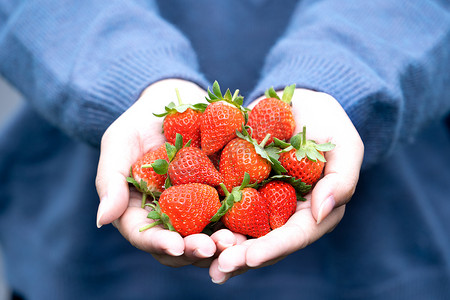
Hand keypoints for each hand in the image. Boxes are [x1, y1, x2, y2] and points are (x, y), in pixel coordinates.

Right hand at [95, 79, 238, 266]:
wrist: (176, 100)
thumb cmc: (140, 122)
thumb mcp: (119, 143)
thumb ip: (109, 181)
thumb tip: (102, 221)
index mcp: (142, 210)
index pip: (147, 235)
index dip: (160, 244)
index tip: (176, 247)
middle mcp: (172, 215)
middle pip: (182, 244)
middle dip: (196, 250)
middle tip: (213, 248)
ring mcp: (199, 207)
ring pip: (209, 235)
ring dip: (223, 244)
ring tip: (236, 241)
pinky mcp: (224, 193)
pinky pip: (234, 212)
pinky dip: (243, 220)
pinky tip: (253, 220)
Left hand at [209, 88, 363, 282]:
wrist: (296, 103)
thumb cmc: (327, 123)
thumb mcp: (345, 146)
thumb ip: (341, 180)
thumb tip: (322, 211)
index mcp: (311, 211)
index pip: (294, 236)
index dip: (272, 248)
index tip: (250, 258)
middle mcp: (282, 213)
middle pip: (262, 241)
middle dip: (239, 256)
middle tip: (216, 268)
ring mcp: (258, 200)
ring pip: (238, 228)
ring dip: (217, 244)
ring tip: (195, 253)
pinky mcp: (237, 184)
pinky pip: (220, 201)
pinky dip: (203, 214)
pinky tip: (183, 224)